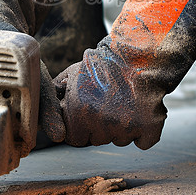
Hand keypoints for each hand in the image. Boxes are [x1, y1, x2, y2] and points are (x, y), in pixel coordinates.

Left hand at [54, 0, 195, 148]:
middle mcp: (100, 122)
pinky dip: (144, 132)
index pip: (74, 138)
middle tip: (110, 103)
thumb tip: (46, 107)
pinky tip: (141, 112)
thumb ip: (57, 93)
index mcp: (78, 111)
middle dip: (101, 127)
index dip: (81, 126)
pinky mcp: (149, 128)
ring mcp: (126, 127)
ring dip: (122, 128)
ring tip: (126, 102)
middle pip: (96, 140)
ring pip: (119, 141)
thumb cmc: (106, 63)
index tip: (89, 112)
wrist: (141, 51)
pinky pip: (143, 143)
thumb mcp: (74, 72)